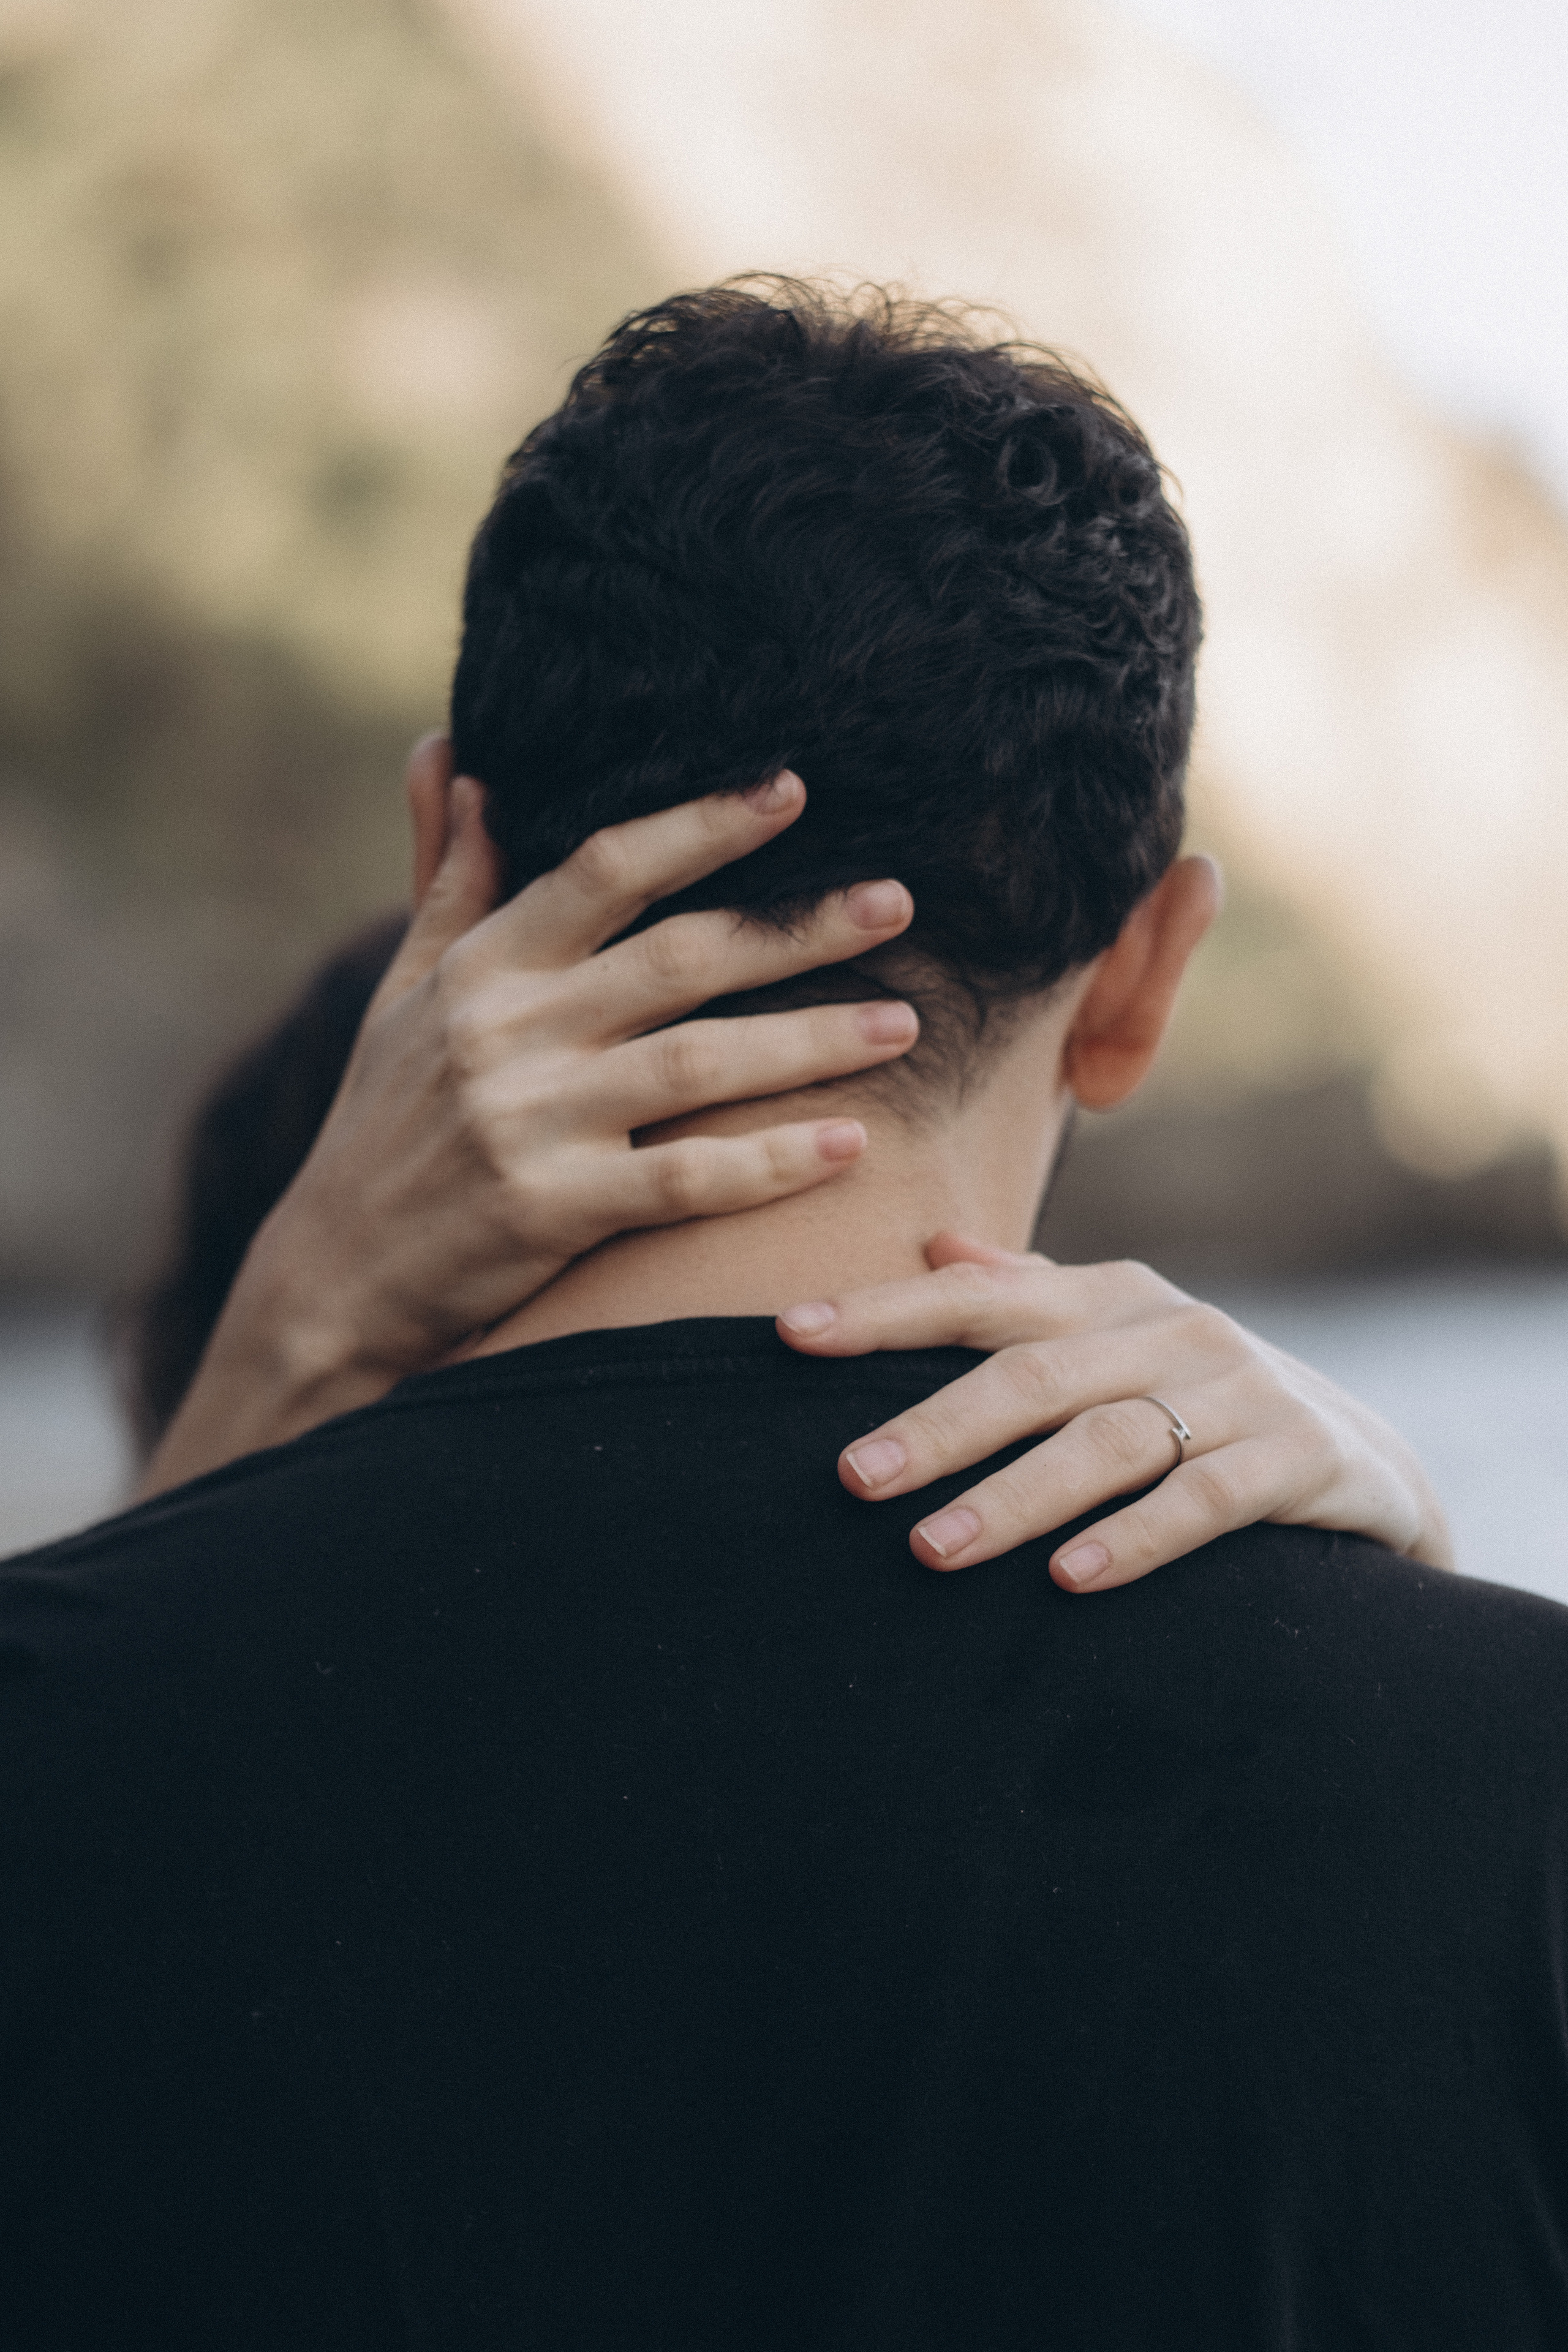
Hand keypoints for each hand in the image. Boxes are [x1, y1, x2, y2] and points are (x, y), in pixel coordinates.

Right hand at [139, 740, 916, 1496]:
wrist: (331, 1283)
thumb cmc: (383, 1128)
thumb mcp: (403, 995)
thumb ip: (447, 877)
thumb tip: (451, 754)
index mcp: (482, 969)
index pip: (604, 870)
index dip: (701, 825)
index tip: (793, 790)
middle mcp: (509, 1032)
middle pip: (679, 956)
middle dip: (797, 926)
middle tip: (899, 899)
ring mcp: (531, 1123)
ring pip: (699, 1062)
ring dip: (812, 1040)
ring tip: (904, 1023)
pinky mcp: (553, 1212)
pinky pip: (687, 1180)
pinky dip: (772, 1163)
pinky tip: (852, 1145)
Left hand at [777, 1235, 1453, 1586]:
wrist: (1367, 1463)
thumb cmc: (1203, 1404)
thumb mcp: (1120, 1341)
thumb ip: (1030, 1295)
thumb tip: (935, 1244)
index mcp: (1110, 1296)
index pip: (979, 1297)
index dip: (884, 1312)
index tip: (791, 1335)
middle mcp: (1171, 1328)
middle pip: (1034, 1373)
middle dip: (936, 1426)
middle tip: (853, 1477)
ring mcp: (1241, 1390)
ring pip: (1110, 1439)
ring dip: (1015, 1496)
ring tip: (934, 1549)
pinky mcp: (1299, 1457)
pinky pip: (1207, 1499)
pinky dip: (1137, 1537)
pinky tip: (1072, 1578)